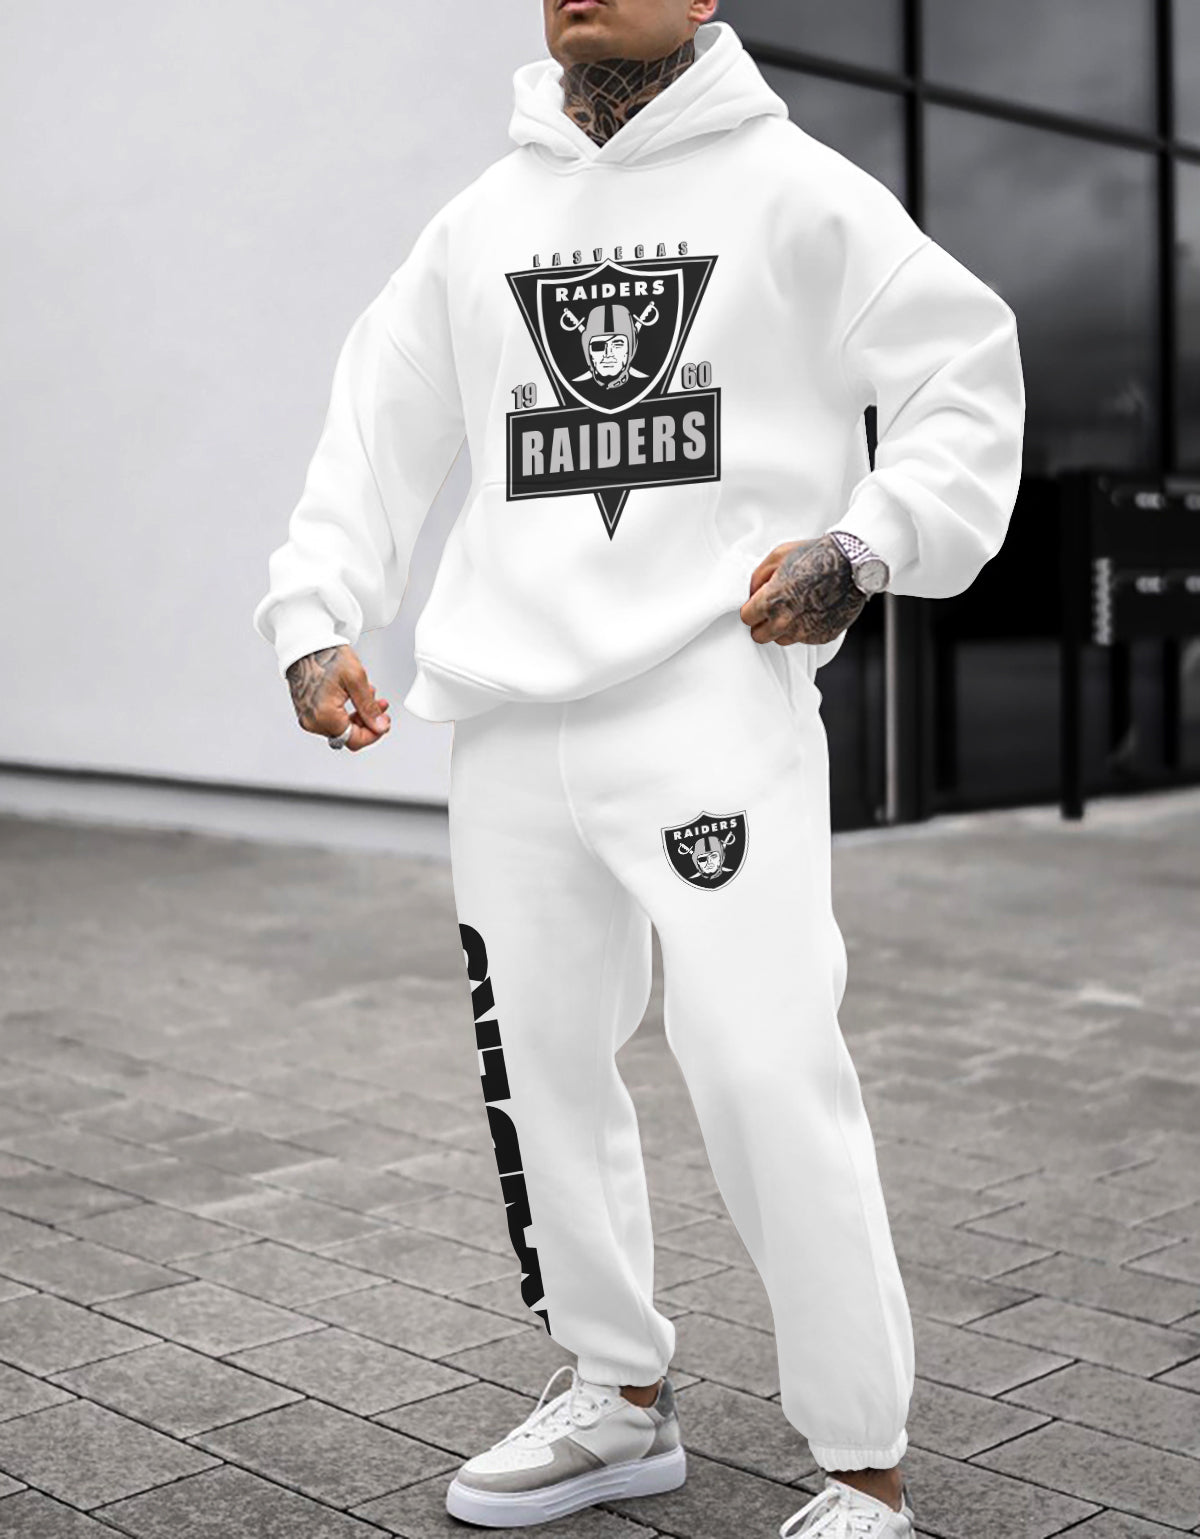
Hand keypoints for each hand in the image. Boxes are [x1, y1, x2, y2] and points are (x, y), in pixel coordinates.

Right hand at [285, 644, 391, 750]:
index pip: (355, 740)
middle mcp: (312, 721)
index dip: (374, 733)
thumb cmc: (325, 656)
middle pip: (348, 735)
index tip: (383, 723)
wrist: (306, 645)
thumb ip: (369, 708)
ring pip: (341, 728)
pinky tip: (353, 697)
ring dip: (357, 716)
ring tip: (367, 696)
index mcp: (324, 715)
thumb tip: (379, 726)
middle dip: (367, 722)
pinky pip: (330, 720)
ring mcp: (308, 718)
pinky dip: (344, 712)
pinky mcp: (307, 712)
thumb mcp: (356, 679)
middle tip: (380, 707)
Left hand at [740, 533, 866, 645]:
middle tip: (774, 609)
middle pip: (760, 636)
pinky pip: (805, 639)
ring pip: (782, 639)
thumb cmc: (816, 555)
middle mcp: (786, 622)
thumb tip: (752, 593)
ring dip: (783, 628)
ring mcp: (805, 632)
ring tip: (796, 607)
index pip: (746, 618)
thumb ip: (758, 577)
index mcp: (771, 601)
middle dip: (763, 623)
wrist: (853, 563)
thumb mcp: (778, 555)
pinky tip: (814, 609)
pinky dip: (806, 628)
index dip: (751, 609)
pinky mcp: (822, 637)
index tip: (758, 604)